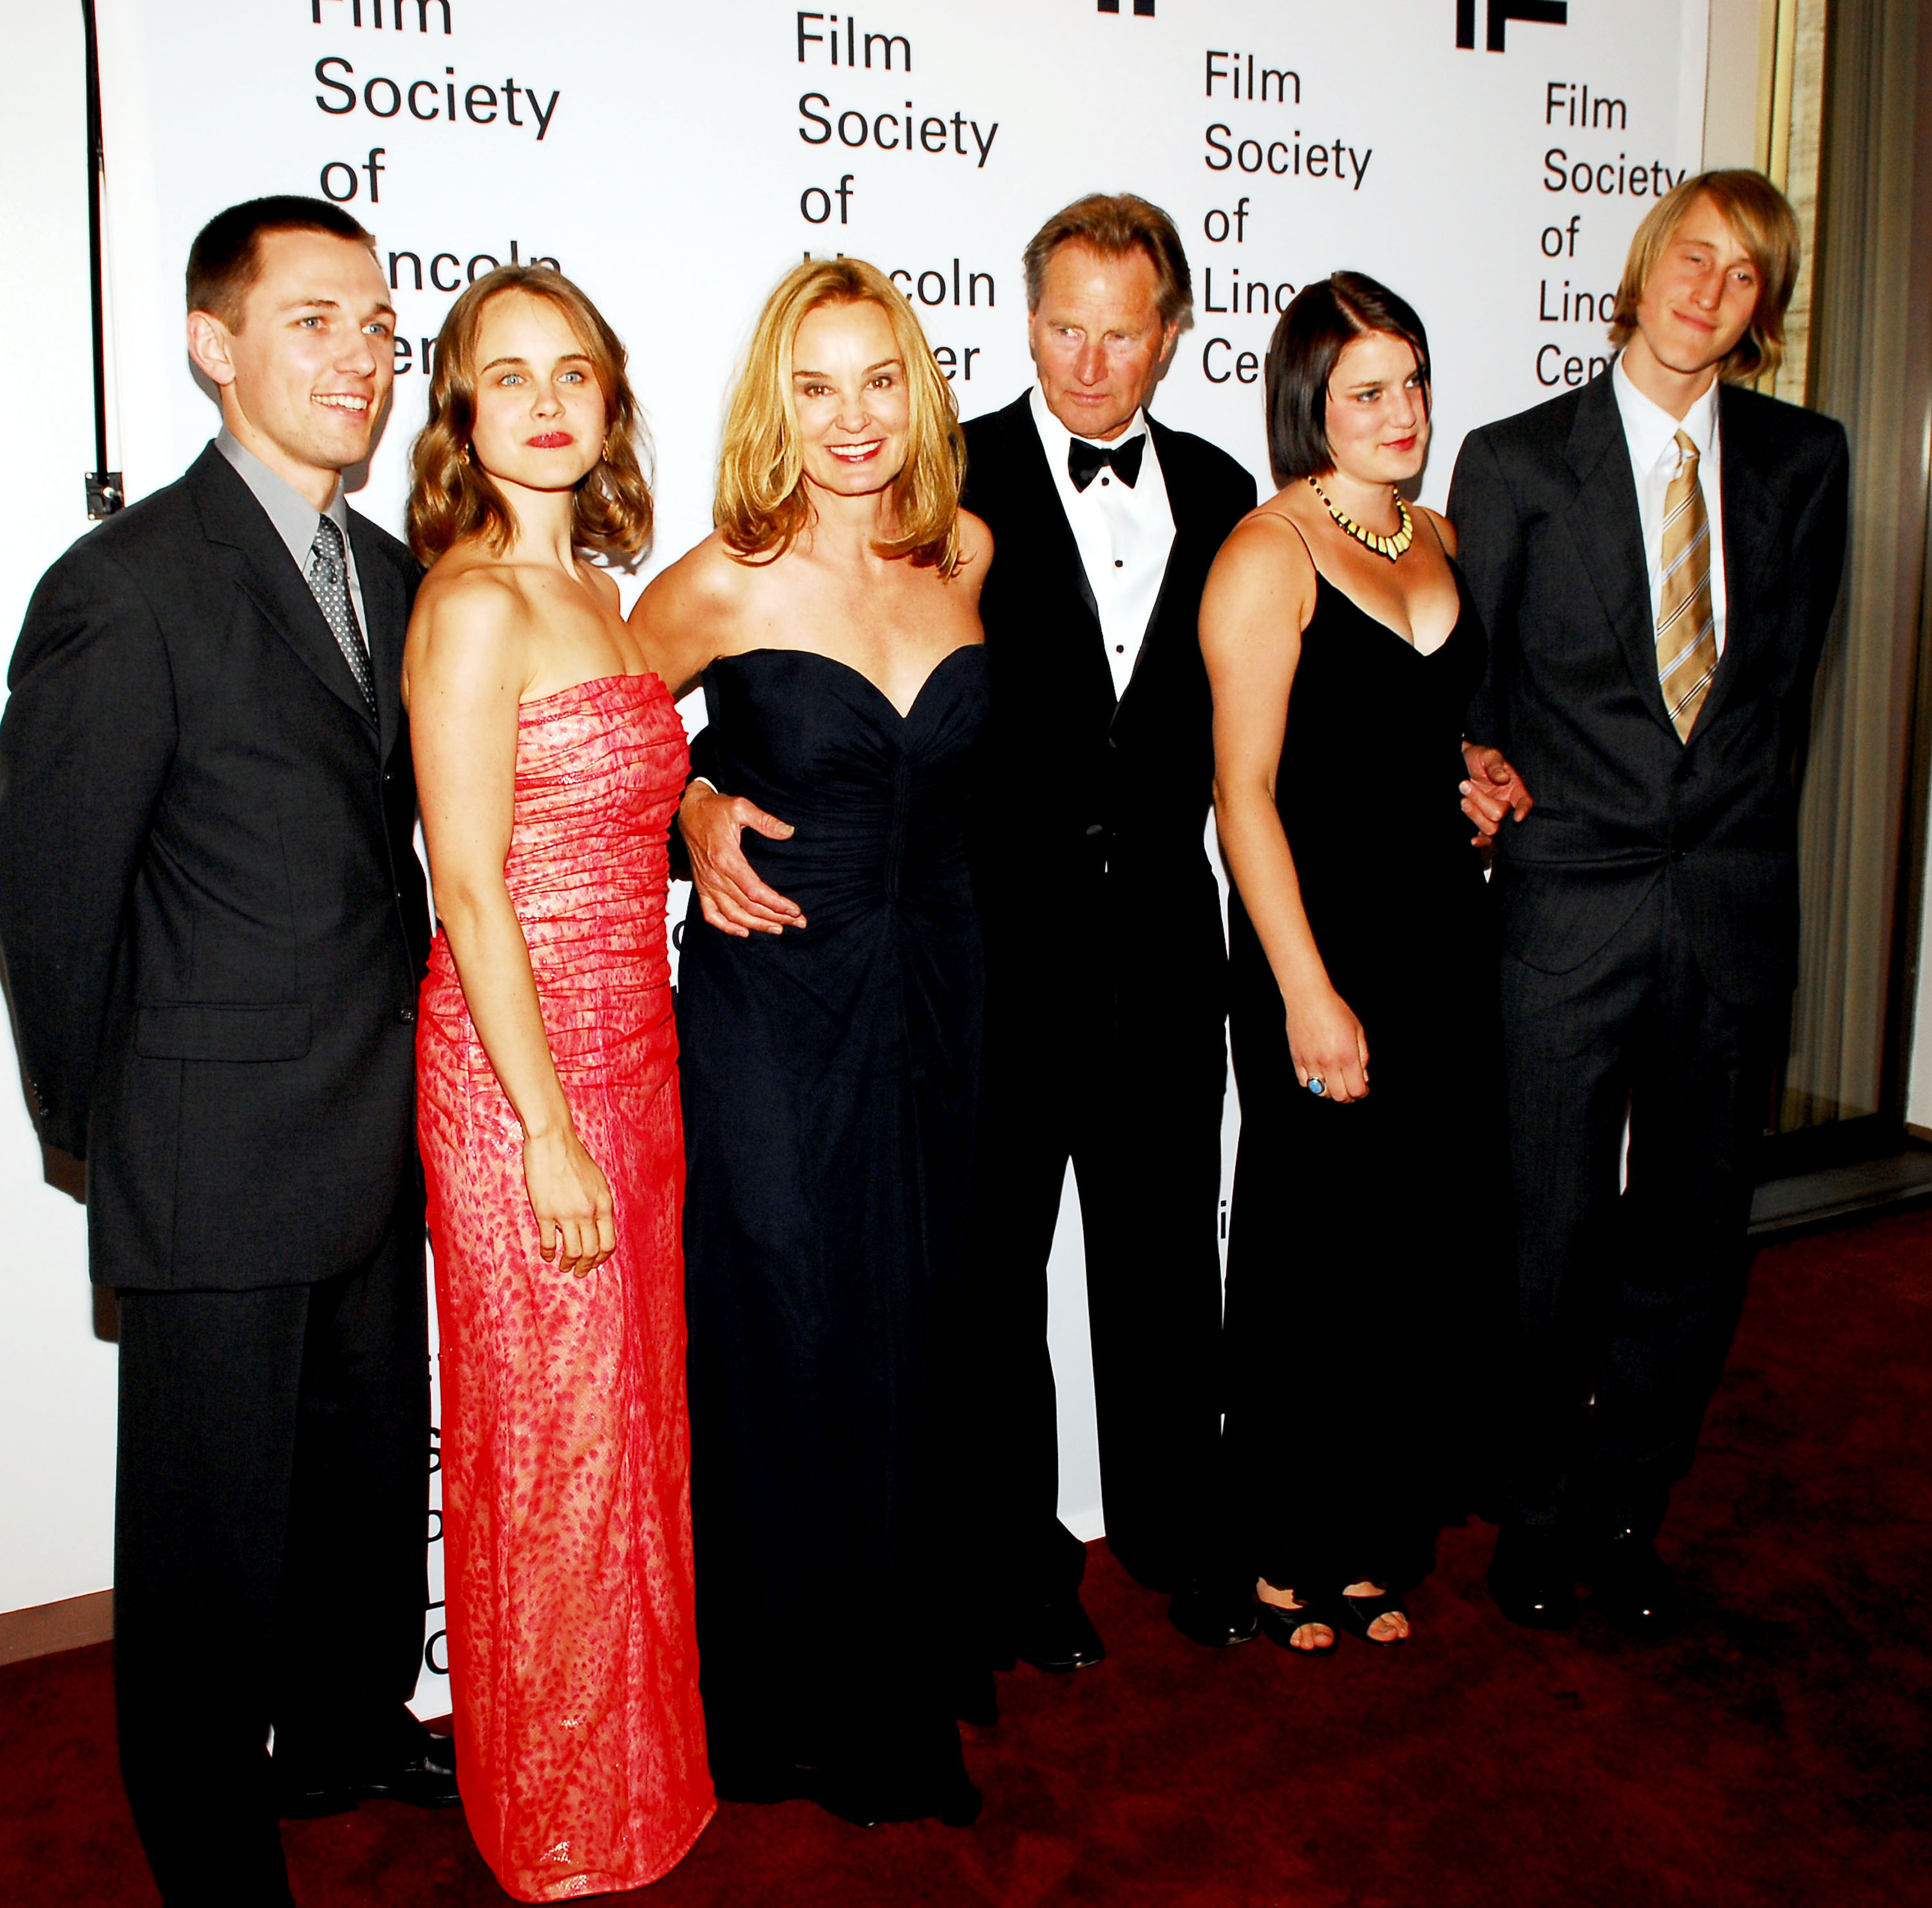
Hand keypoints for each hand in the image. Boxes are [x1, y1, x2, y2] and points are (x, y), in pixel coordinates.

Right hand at [522, 1127, 616, 1276]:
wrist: (553, 1140)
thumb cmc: (574, 1156)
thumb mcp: (597, 1180)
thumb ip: (598, 1202)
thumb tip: (597, 1223)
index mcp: (603, 1204)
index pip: (609, 1241)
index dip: (602, 1257)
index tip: (595, 1262)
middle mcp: (588, 1212)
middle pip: (592, 1251)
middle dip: (586, 1266)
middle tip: (580, 1271)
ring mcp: (566, 1214)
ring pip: (572, 1252)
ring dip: (568, 1263)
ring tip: (564, 1266)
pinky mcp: (545, 1213)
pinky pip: (548, 1242)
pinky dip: (548, 1253)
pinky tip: (547, 1255)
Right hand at [680, 781, 805, 936]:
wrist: (688, 810)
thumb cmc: (714, 809)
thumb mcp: (741, 807)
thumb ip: (765, 821)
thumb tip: (789, 832)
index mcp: (727, 859)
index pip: (755, 891)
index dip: (776, 904)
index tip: (795, 910)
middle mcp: (715, 876)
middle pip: (748, 907)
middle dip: (776, 917)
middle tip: (798, 922)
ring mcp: (707, 884)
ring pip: (733, 915)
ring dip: (757, 925)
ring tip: (778, 928)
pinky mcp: (701, 887)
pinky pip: (711, 914)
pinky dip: (726, 927)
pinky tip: (743, 931)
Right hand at [1285, 984, 1369, 1103]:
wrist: (1308, 998)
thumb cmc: (1335, 1010)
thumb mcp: (1357, 1031)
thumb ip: (1363, 1056)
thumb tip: (1363, 1077)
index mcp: (1347, 1056)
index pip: (1356, 1090)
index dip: (1362, 1093)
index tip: (1363, 1089)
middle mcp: (1329, 1062)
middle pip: (1339, 1096)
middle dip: (1348, 1097)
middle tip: (1351, 1089)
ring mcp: (1311, 1062)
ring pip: (1321, 1092)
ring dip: (1331, 1091)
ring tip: (1335, 1082)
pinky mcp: (1297, 1059)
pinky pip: (1305, 1082)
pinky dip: (1313, 1084)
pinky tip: (1319, 1074)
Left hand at [1460, 743, 1533, 845]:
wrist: (1462, 762)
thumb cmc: (1479, 758)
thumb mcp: (1488, 755)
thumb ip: (1495, 765)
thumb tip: (1503, 778)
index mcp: (1514, 789)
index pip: (1525, 802)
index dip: (1523, 810)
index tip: (1517, 817)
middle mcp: (1507, 804)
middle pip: (1500, 815)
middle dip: (1481, 801)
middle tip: (1465, 784)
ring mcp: (1494, 815)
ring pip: (1491, 827)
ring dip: (1474, 814)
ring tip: (1463, 799)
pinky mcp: (1482, 822)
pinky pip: (1485, 838)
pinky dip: (1481, 841)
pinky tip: (1473, 841)